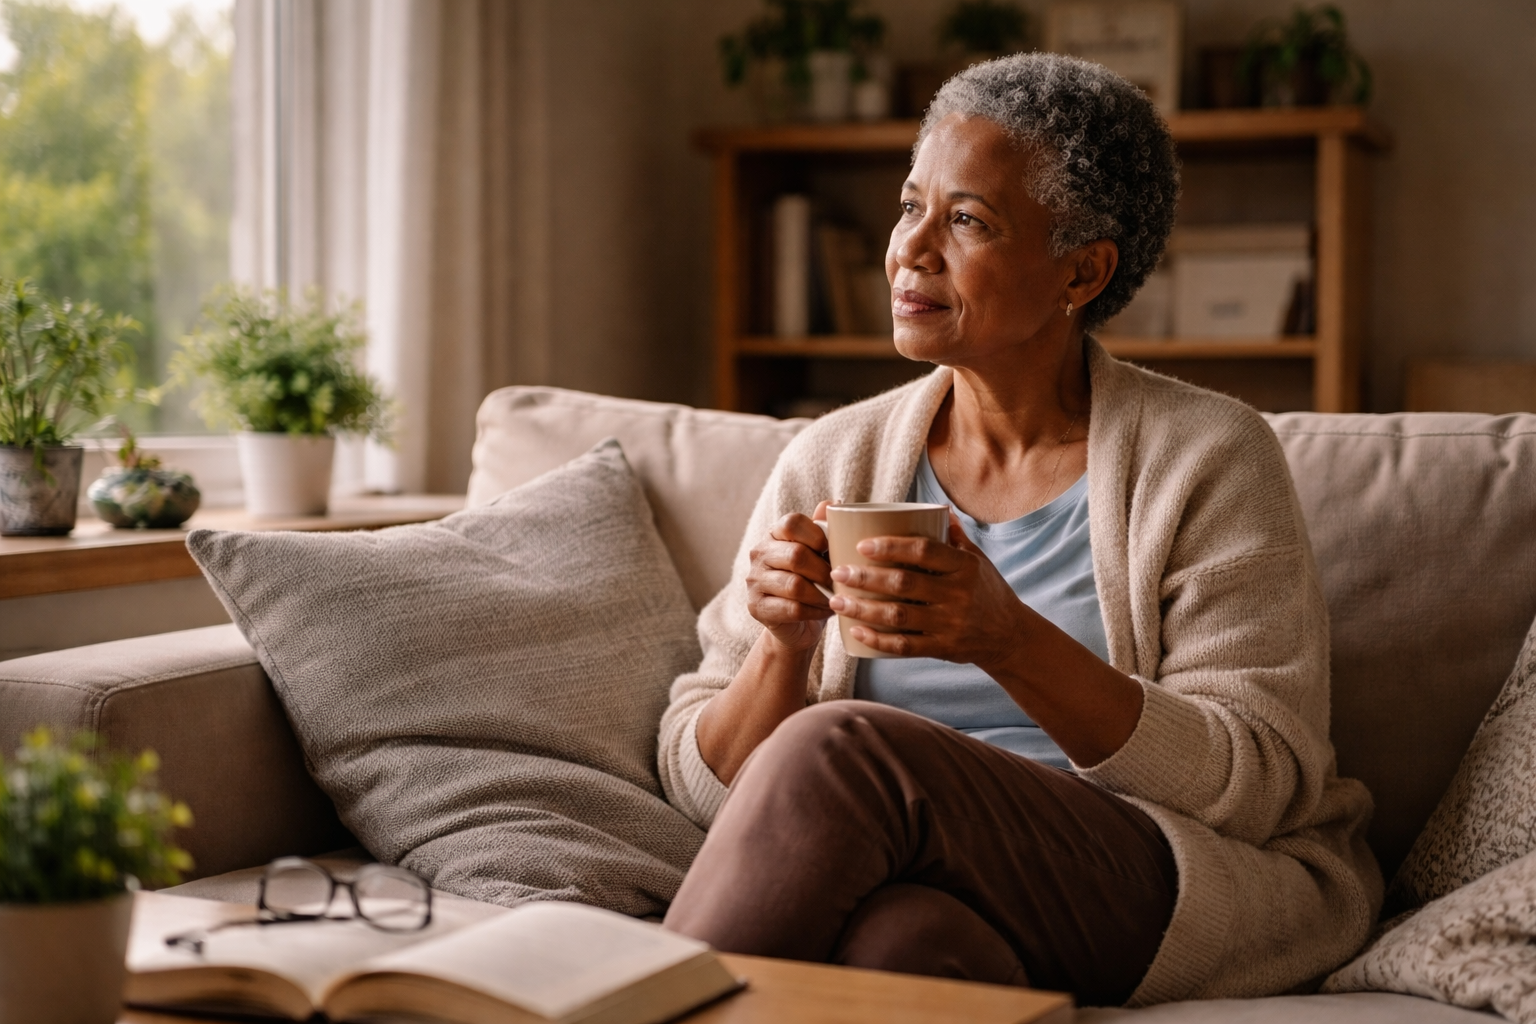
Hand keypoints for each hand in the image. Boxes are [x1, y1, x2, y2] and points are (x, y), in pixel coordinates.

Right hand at [745, 500, 834, 653]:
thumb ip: (824, 529)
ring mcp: (754, 580)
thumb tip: (834, 502)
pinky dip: (814, 611)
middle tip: (840, 580)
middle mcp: (759, 553)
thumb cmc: (812, 581)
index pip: (791, 523)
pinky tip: (825, 611)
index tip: (832, 550)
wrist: (797, 623)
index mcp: (774, 534)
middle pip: (795, 555)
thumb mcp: (820, 554)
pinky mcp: (756, 607)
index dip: (817, 536)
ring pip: (794, 585)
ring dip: (821, 594)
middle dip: (824, 570)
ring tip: (836, 598)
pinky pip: (791, 609)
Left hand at [829, 511, 1028, 670]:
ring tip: (837, 600)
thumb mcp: (978, 561)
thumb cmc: (988, 591)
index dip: (891, 547)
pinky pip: (905, 646)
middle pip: (904, 583)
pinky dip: (878, 640)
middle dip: (866, 577)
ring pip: (899, 615)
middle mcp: (958, 594)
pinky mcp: (943, 648)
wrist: (1011, 636)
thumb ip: (955, 537)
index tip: (862, 544)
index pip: (924, 551)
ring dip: (863, 609)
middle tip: (838, 571)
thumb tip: (938, 508)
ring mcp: (950, 623)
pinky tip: (855, 631)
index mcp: (964, 566)